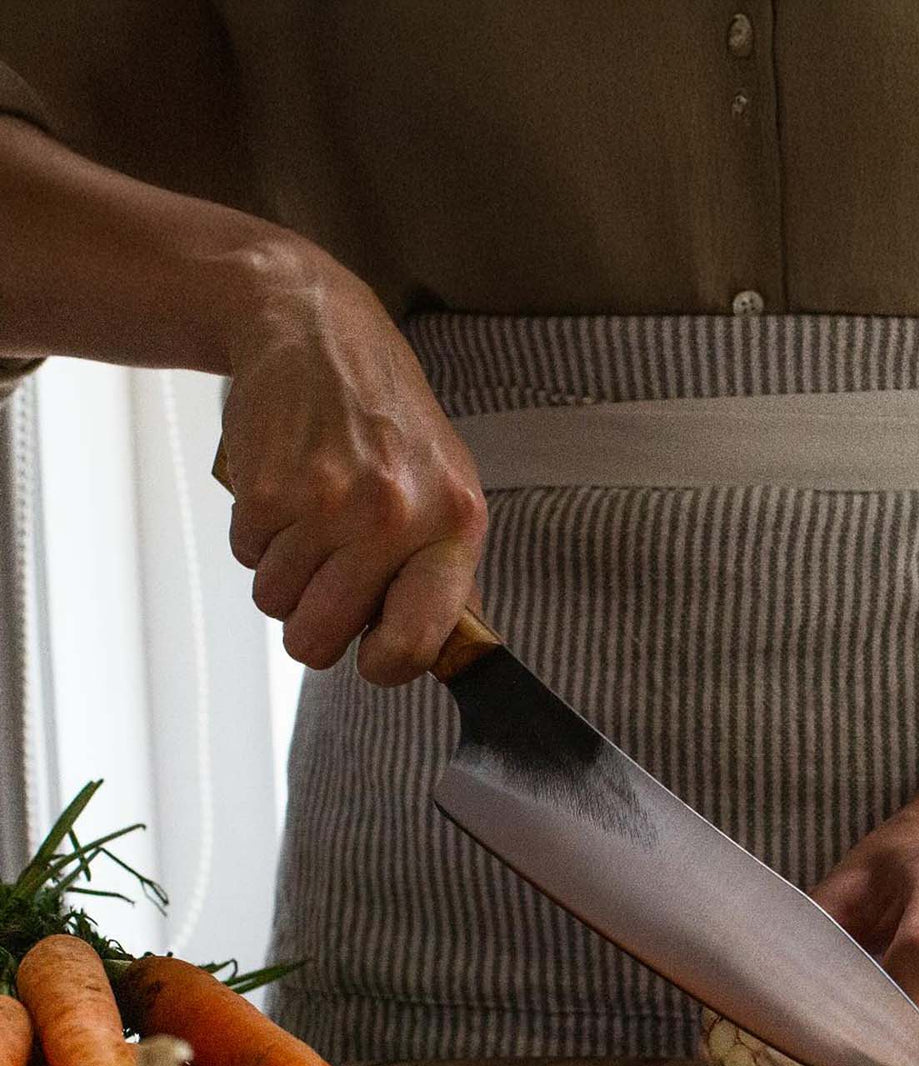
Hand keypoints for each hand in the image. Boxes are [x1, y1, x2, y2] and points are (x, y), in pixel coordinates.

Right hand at [219, 244, 486, 684]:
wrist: (315, 330)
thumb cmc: (388, 419)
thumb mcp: (446, 485)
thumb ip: (446, 573)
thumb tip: (443, 654)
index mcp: (452, 526)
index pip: (414, 645)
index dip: (384, 663)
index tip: (374, 651)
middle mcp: (392, 518)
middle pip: (320, 640)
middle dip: (313, 624)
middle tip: (326, 579)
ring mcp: (325, 504)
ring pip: (275, 604)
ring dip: (283, 574)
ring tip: (310, 520)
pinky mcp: (266, 490)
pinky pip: (246, 559)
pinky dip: (257, 537)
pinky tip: (284, 490)